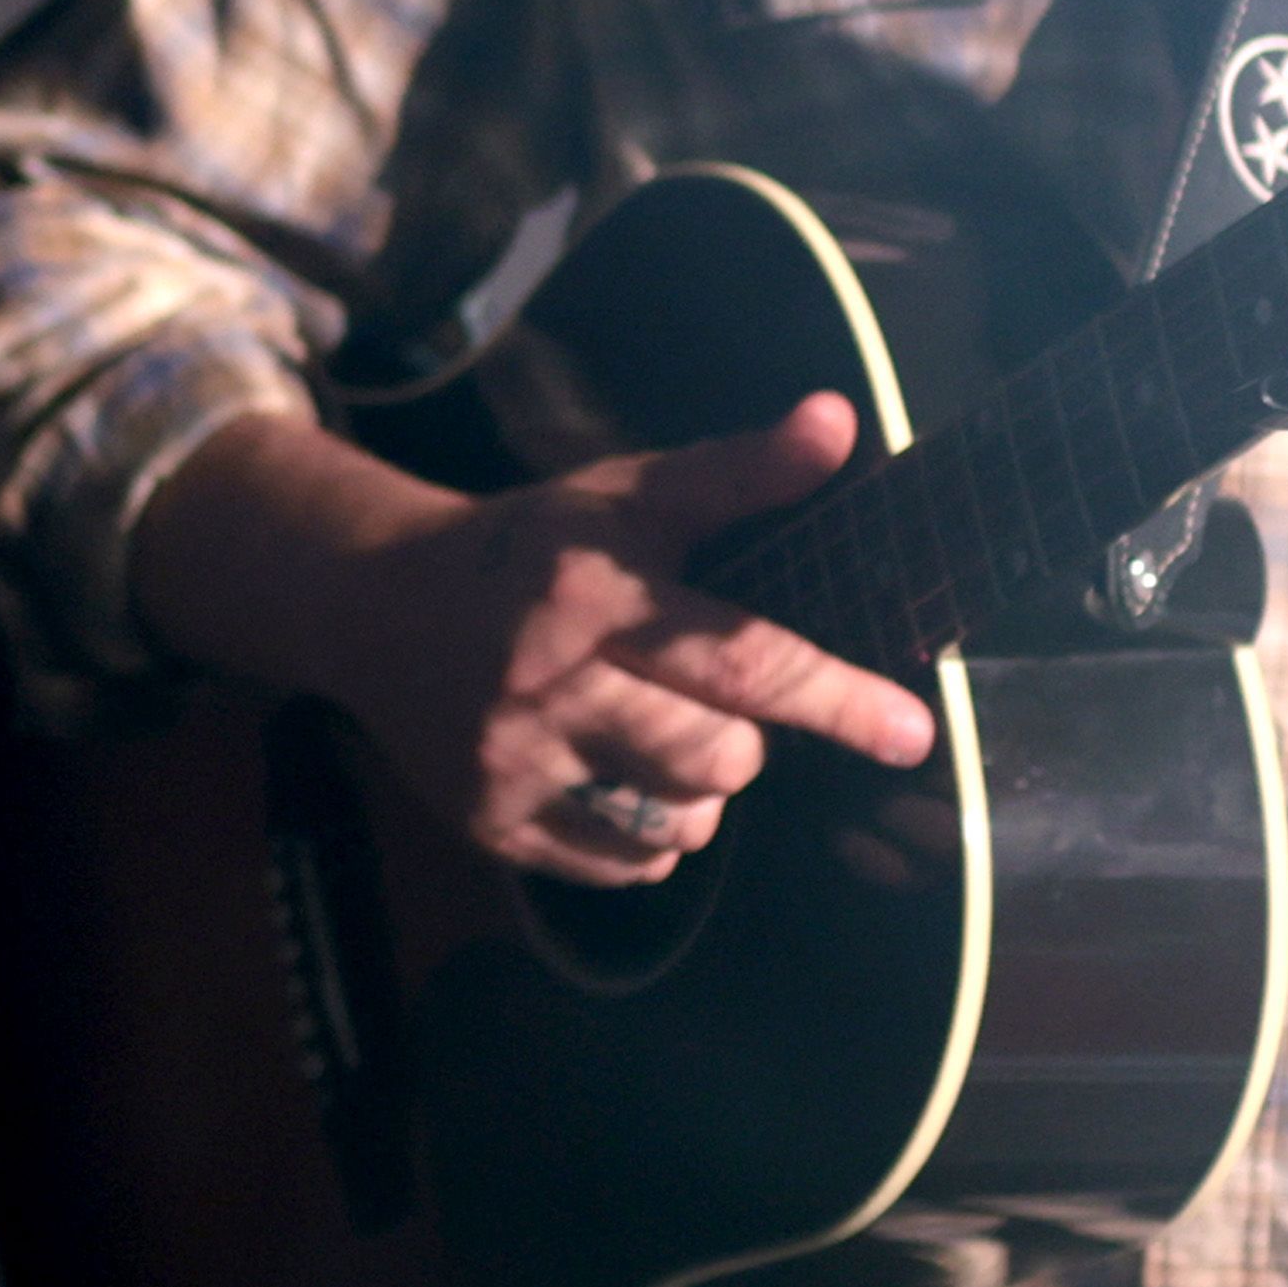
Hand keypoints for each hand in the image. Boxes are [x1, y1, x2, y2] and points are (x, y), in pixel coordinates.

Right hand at [351, 398, 934, 882]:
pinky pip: (626, 864)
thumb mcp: (627, 495)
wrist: (373, 603)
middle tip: (704, 699)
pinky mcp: (492, 825)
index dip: (838, 699)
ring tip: (656, 735)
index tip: (914, 733)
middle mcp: (550, 682)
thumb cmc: (531, 546)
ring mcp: (515, 763)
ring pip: (681, 822)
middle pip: (720, 757)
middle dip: (744, 740)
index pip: (742, 658)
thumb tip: (841, 422)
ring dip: (699, 791)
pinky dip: (649, 833)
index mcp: (594, 590)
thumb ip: (739, 471)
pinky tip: (615, 777)